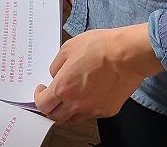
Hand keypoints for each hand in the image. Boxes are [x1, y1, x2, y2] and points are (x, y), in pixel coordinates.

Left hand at [33, 24, 161, 123]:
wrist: (128, 55)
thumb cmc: (101, 48)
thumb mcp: (69, 48)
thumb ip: (57, 65)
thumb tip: (55, 74)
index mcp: (64, 87)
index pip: (43, 105)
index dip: (38, 98)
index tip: (41, 91)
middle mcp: (77, 103)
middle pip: (56, 117)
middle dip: (51, 108)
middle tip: (52, 97)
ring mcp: (93, 110)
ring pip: (73, 119)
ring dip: (67, 111)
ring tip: (70, 97)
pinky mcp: (107, 111)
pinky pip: (91, 115)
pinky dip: (86, 108)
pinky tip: (88, 95)